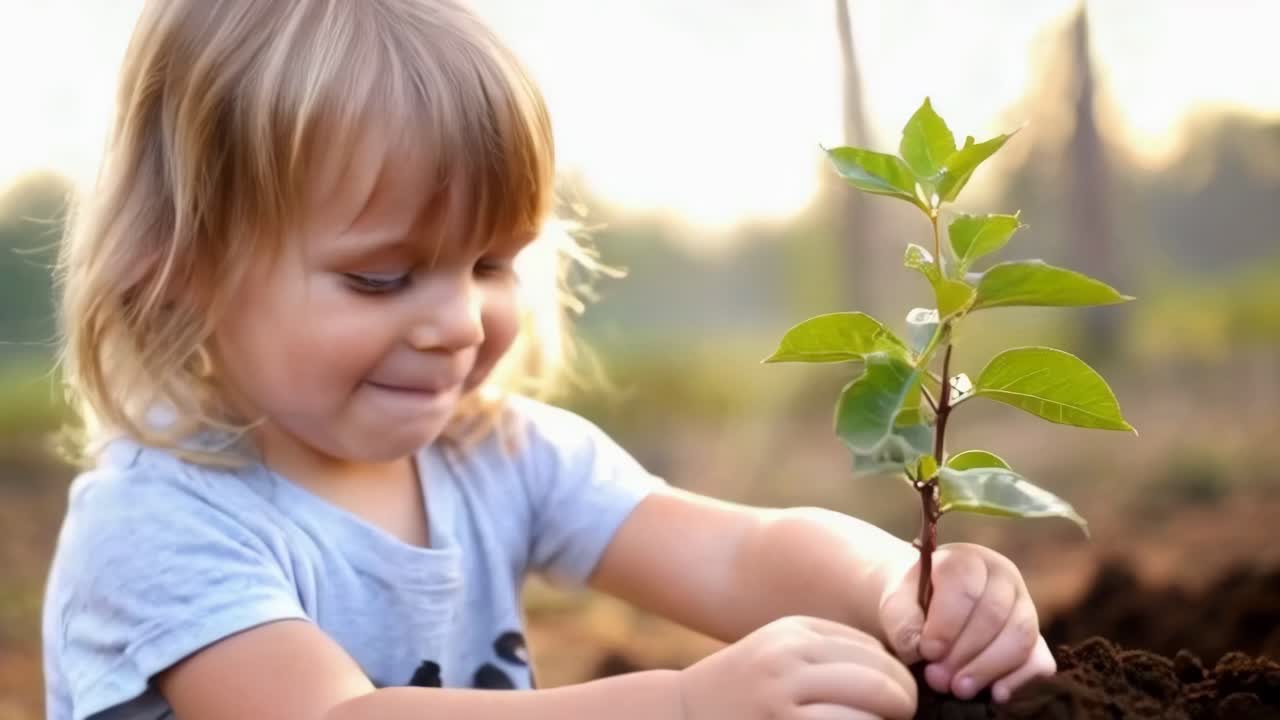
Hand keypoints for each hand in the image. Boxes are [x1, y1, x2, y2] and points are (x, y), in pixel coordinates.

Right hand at [677, 615, 915, 719]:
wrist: (680, 713)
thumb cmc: (739, 691)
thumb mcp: (778, 653)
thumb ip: (826, 655)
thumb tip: (894, 676)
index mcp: (795, 632)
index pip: (873, 649)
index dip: (898, 676)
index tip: (900, 695)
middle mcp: (790, 658)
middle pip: (879, 677)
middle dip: (904, 702)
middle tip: (904, 715)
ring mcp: (782, 697)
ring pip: (869, 708)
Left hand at [877, 543, 1055, 702]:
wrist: (926, 610)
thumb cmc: (912, 604)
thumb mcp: (896, 602)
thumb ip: (901, 619)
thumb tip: (918, 648)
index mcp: (966, 559)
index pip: (966, 583)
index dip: (947, 621)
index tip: (928, 651)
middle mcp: (1002, 577)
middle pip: (995, 613)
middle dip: (965, 651)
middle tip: (938, 679)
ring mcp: (1025, 605)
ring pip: (1021, 635)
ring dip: (989, 668)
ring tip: (959, 689)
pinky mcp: (1037, 638)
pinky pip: (1040, 659)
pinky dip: (1019, 679)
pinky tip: (995, 693)